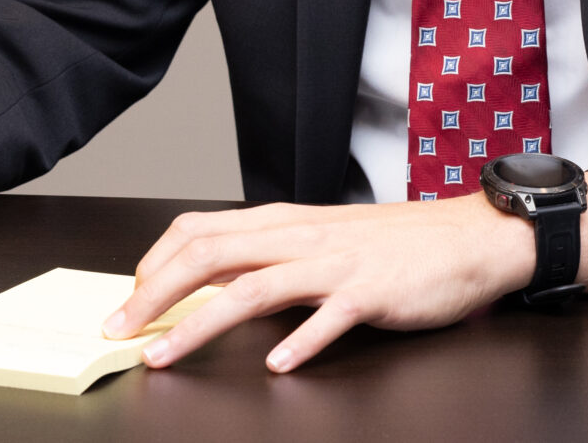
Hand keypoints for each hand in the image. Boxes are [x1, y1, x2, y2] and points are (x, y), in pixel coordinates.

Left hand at [104, 194, 536, 373]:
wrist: (470, 237)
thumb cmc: (397, 244)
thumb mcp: (323, 239)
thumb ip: (271, 256)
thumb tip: (216, 281)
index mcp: (286, 223)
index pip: (200, 230)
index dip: (155, 263)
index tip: (130, 297)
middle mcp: (303, 237)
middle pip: (211, 256)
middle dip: (154, 295)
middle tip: (117, 329)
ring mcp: (336, 264)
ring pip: (254, 288)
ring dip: (201, 324)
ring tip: (163, 356)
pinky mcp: (372, 292)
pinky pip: (330, 317)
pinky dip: (301, 340)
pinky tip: (279, 365)